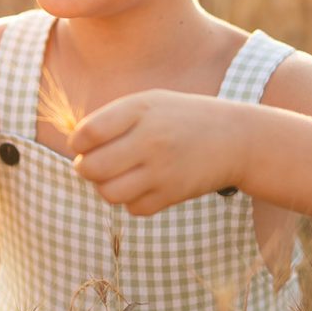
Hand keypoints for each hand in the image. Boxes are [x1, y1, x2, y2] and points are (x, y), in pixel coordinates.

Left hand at [66, 89, 249, 215]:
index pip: (88, 133)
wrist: (235, 138)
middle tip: (93, 164)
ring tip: (115, 176)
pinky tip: (142, 185)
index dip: (77, 143)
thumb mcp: (150, 102)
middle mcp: (150, 140)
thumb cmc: (182, 118)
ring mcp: (162, 170)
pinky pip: (133, 208)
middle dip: (85, 168)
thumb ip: (113, 118)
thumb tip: (76, 145)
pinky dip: (131, 201)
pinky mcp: (172, 195)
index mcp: (140, 110)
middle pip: (92, 168)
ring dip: (105, 187)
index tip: (83, 144)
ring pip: (109, 193)